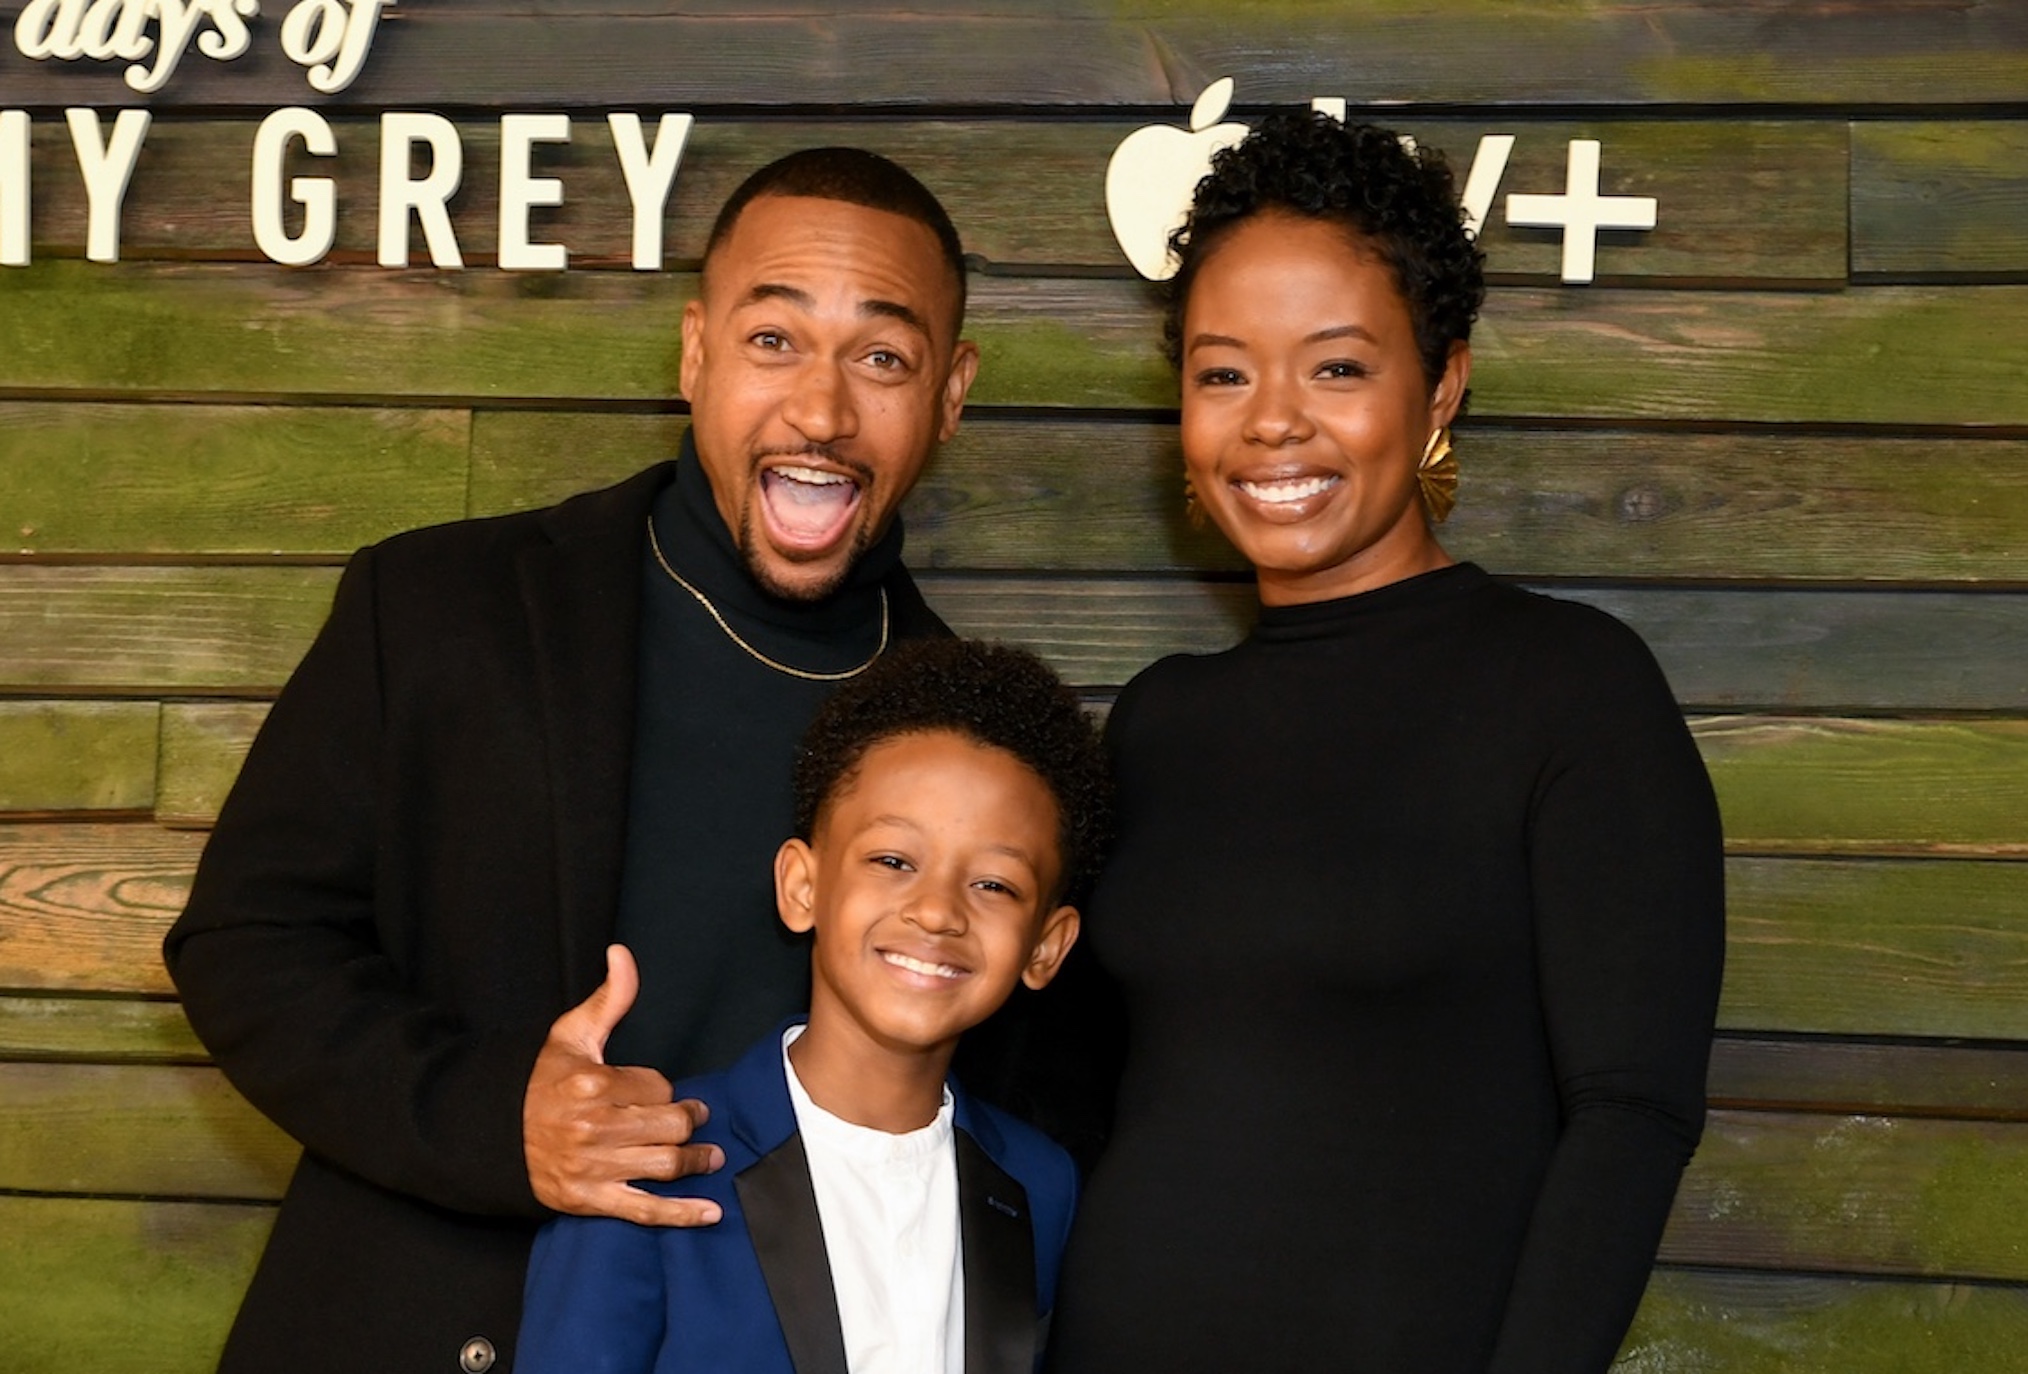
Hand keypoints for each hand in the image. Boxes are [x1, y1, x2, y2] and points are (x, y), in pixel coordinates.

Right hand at [523, 944, 724, 1224]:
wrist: (494, 1133)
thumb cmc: (541, 1081)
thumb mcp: (572, 1034)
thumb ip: (609, 998)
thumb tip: (623, 953)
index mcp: (592, 1084)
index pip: (657, 1086)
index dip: (663, 1088)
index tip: (659, 1092)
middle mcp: (594, 1127)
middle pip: (670, 1125)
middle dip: (689, 1120)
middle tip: (697, 1117)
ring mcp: (593, 1167)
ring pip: (664, 1164)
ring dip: (695, 1160)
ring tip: (710, 1156)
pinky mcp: (590, 1200)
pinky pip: (644, 1210)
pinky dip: (681, 1214)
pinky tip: (710, 1213)